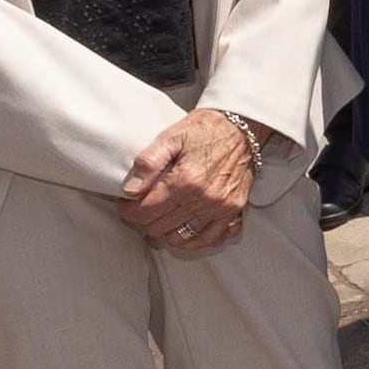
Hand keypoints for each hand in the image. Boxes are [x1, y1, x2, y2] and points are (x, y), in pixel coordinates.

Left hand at [117, 108, 257, 251]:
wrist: (241, 127)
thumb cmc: (205, 130)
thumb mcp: (171, 137)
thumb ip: (148, 163)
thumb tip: (130, 189)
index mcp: (186, 180)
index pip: (145, 211)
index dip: (128, 210)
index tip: (126, 204)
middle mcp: (205, 198)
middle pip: (159, 228)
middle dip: (143, 220)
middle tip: (141, 208)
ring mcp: (221, 208)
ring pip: (180, 238)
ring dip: (164, 231)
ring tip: (159, 217)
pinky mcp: (233, 211)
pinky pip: (210, 239)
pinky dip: (193, 240)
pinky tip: (183, 230)